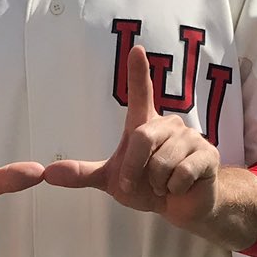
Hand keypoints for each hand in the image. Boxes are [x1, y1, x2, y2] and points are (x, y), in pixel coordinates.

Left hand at [43, 43, 221, 230]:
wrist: (182, 206)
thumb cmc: (148, 186)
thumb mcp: (112, 180)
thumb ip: (82, 175)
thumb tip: (49, 173)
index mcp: (145, 125)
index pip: (141, 93)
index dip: (138, 72)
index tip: (137, 50)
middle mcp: (169, 125)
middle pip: (142, 138)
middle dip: (134, 169)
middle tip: (138, 184)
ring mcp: (191, 138)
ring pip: (162, 162)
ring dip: (156, 183)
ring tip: (163, 184)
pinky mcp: (208, 155)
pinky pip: (181, 174)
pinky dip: (174, 189)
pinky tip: (179, 188)